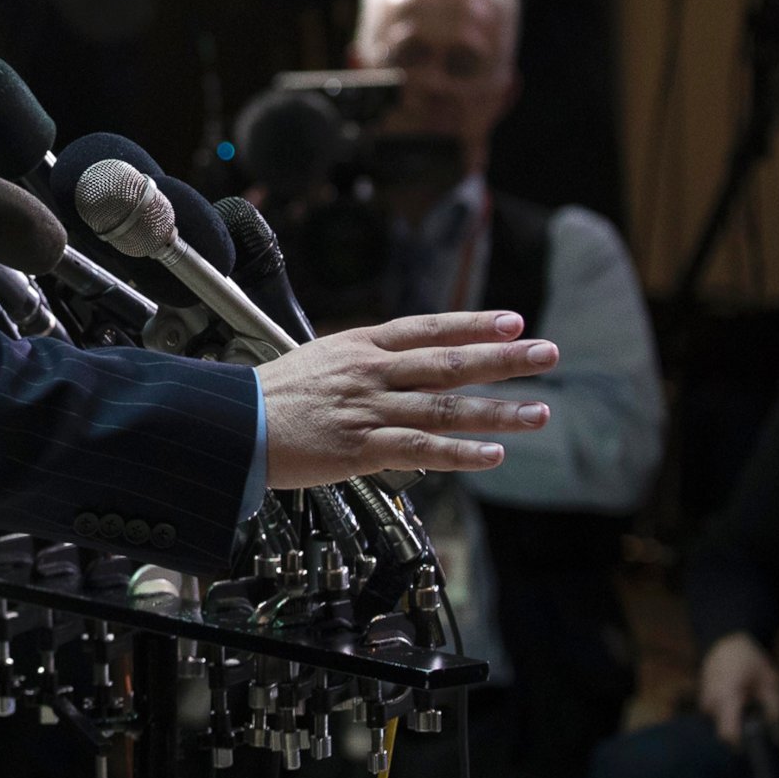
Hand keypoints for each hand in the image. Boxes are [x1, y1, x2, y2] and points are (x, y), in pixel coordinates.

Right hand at [253, 309, 554, 485]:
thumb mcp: (320, 361)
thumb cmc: (270, 396)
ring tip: (540, 413)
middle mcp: (371, 372)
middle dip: (504, 358)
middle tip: (547, 353)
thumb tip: (404, 370)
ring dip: (498, 411)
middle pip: (449, 361)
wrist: (231, 424)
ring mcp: (368, 409)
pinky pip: (420, 449)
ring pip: (445, 407)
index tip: (513, 321)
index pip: (428, 328)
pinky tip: (492, 456)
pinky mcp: (360, 448)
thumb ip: (366, 364)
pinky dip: (459, 453)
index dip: (473, 324)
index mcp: (361, 345)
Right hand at [698, 630, 778, 748]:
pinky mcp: (703, 701)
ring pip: (720, 725)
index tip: (755, 753)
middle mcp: (711, 702)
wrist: (725, 642)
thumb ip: (775, 711)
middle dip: (741, 734)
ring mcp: (704, 701)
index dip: (741, 747)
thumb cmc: (750, 661)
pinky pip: (716, 717)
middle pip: (724, 732)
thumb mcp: (770, 682)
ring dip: (734, 724)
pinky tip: (739, 702)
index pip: (728, 733)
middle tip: (758, 724)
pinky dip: (728, 715)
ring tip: (749, 708)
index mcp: (727, 696)